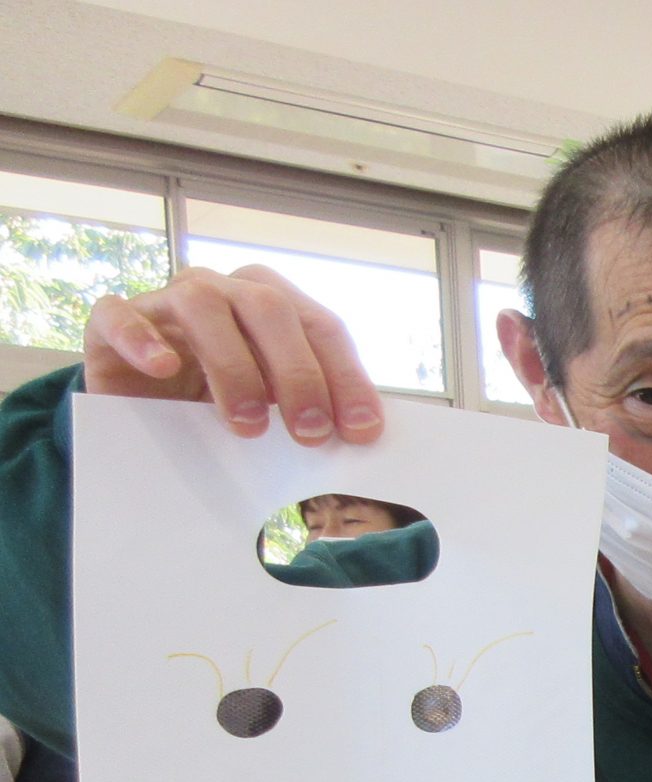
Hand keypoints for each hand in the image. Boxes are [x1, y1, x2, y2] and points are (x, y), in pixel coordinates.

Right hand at [85, 264, 382, 443]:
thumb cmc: (221, 408)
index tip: (361, 431)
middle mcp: (223, 292)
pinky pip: (119, 314)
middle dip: (298, 372)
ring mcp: (165, 302)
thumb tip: (361, 439)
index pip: (321, 327)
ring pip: (201, 304)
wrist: (143, 415)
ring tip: (248, 426)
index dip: (346, 376)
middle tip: (310, 433)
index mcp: (274, 305)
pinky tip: (162, 369)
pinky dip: (142, 338)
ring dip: (233, 364)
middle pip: (269, 307)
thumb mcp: (274, 410)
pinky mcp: (110, 323)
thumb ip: (311, 411)